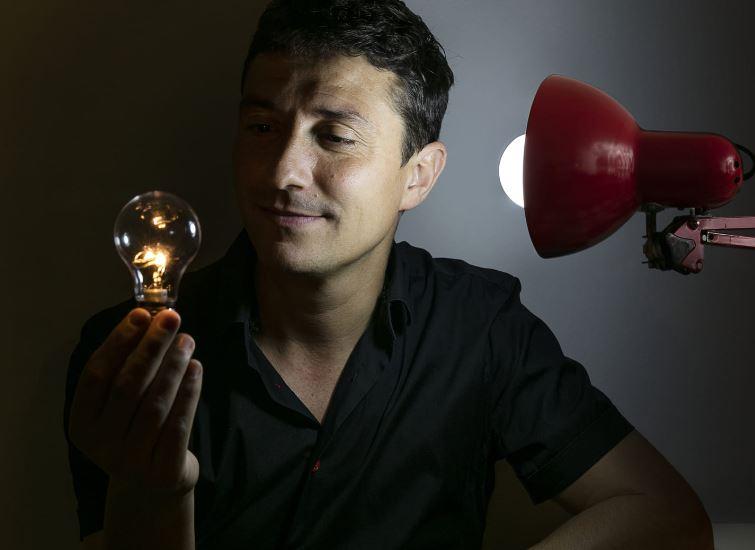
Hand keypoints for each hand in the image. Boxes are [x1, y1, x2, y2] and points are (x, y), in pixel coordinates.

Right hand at [68, 308, 202, 498]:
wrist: (152, 486)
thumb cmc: (136, 429)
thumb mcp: (121, 406)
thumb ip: (128, 368)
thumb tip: (150, 316)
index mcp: (82, 423)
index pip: (96, 375)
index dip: (118, 342)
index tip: (141, 314)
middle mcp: (101, 444)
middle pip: (127, 386)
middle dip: (151, 347)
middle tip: (171, 318)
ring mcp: (130, 461)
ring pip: (155, 404)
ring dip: (173, 366)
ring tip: (187, 340)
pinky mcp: (162, 471)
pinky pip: (179, 423)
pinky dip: (189, 391)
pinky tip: (196, 367)